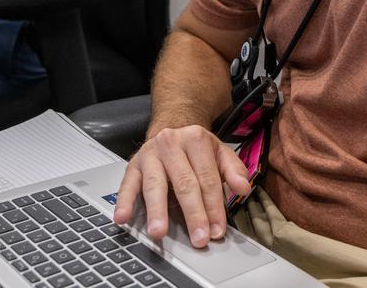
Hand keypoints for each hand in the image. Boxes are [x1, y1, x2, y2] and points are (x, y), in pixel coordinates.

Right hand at [112, 125, 251, 247]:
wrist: (171, 128)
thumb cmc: (195, 149)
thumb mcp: (219, 152)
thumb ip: (233, 170)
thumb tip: (244, 188)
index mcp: (195, 138)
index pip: (208, 177)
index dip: (214, 206)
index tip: (217, 229)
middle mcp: (170, 143)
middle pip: (184, 183)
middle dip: (193, 213)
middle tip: (198, 238)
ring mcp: (149, 153)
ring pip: (155, 185)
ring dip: (157, 211)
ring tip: (159, 232)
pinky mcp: (133, 164)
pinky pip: (127, 184)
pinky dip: (124, 202)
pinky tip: (123, 217)